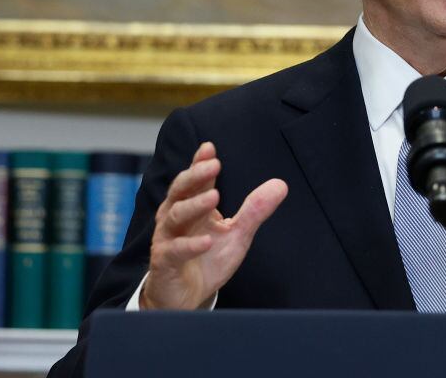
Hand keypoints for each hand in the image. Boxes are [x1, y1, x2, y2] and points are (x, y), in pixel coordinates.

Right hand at [141, 142, 287, 309]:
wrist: (186, 297)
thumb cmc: (207, 260)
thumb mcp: (237, 234)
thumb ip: (255, 210)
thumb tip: (281, 185)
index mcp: (192, 206)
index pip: (195, 180)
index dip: (200, 163)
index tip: (210, 148)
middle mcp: (175, 217)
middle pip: (180, 191)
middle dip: (196, 176)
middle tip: (214, 165)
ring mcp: (167, 239)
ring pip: (176, 216)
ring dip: (195, 205)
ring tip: (214, 196)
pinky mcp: (165, 262)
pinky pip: (175, 250)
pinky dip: (190, 245)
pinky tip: (206, 240)